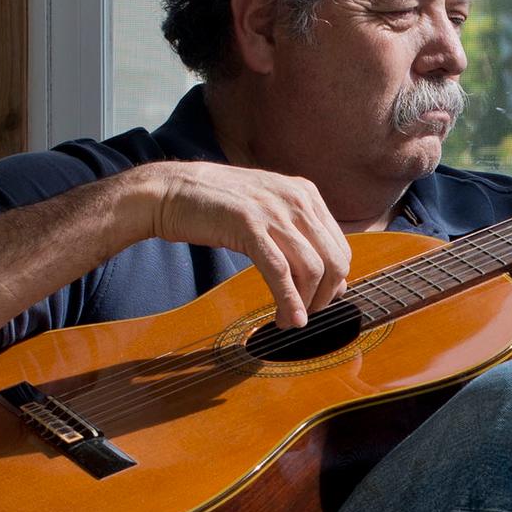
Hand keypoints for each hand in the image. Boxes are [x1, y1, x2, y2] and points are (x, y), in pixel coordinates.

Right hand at [135, 160, 353, 326]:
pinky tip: (288, 319)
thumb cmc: (218, 205)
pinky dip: (289, 300)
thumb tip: (327, 277)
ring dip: (305, 304)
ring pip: (311, 269)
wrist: (172, 190)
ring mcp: (273, 211)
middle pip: (334, 261)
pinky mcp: (248, 225)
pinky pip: (279, 271)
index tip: (318, 302)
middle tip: (306, 315)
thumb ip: (297, 234)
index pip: (340, 247)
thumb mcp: (269, 209)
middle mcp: (296, 199)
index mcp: (306, 193)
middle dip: (324, 297)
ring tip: (289, 321)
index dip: (334, 282)